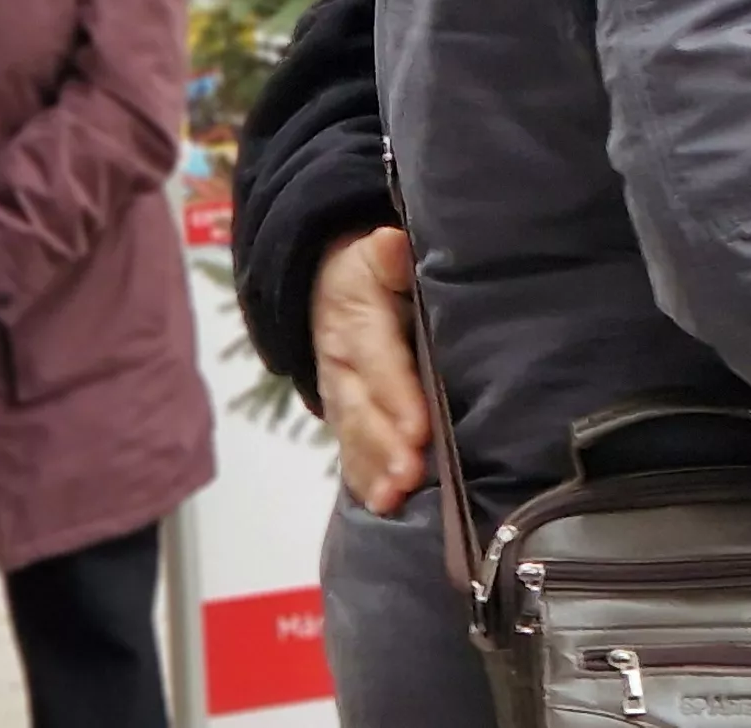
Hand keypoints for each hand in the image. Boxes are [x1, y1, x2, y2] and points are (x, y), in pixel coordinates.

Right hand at [315, 227, 435, 516]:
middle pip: (362, 409)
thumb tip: (390, 245)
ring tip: (395, 500)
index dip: (397, 395)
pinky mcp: (347, 419)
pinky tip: (382, 506)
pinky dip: (365, 480)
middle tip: (410, 476)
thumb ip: (389, 256)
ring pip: (354, 437)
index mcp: (355, 322)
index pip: (378, 361)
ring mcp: (342, 397)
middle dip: (384, 445)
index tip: (419, 428)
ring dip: (374, 471)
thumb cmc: (375, 271)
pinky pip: (352, 452)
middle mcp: (343, 365)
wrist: (330, 286)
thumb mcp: (378, 253)